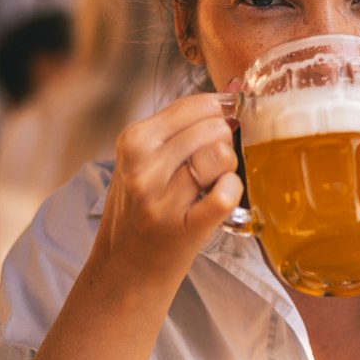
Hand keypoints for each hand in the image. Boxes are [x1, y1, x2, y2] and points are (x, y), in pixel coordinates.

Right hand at [89, 93, 242, 286]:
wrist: (125, 267)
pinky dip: (232, 192)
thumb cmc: (141, 208)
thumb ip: (181, 127)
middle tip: (209, 165)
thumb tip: (235, 92)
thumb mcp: (143, 160)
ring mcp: (162, 198)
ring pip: (221, 157)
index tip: (216, 130)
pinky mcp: (184, 227)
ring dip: (226, 169)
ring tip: (209, 183)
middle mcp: (143, 166)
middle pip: (213, 128)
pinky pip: (226, 193)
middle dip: (222, 142)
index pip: (197, 105)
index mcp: (134, 140)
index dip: (218, 115)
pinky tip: (219, 198)